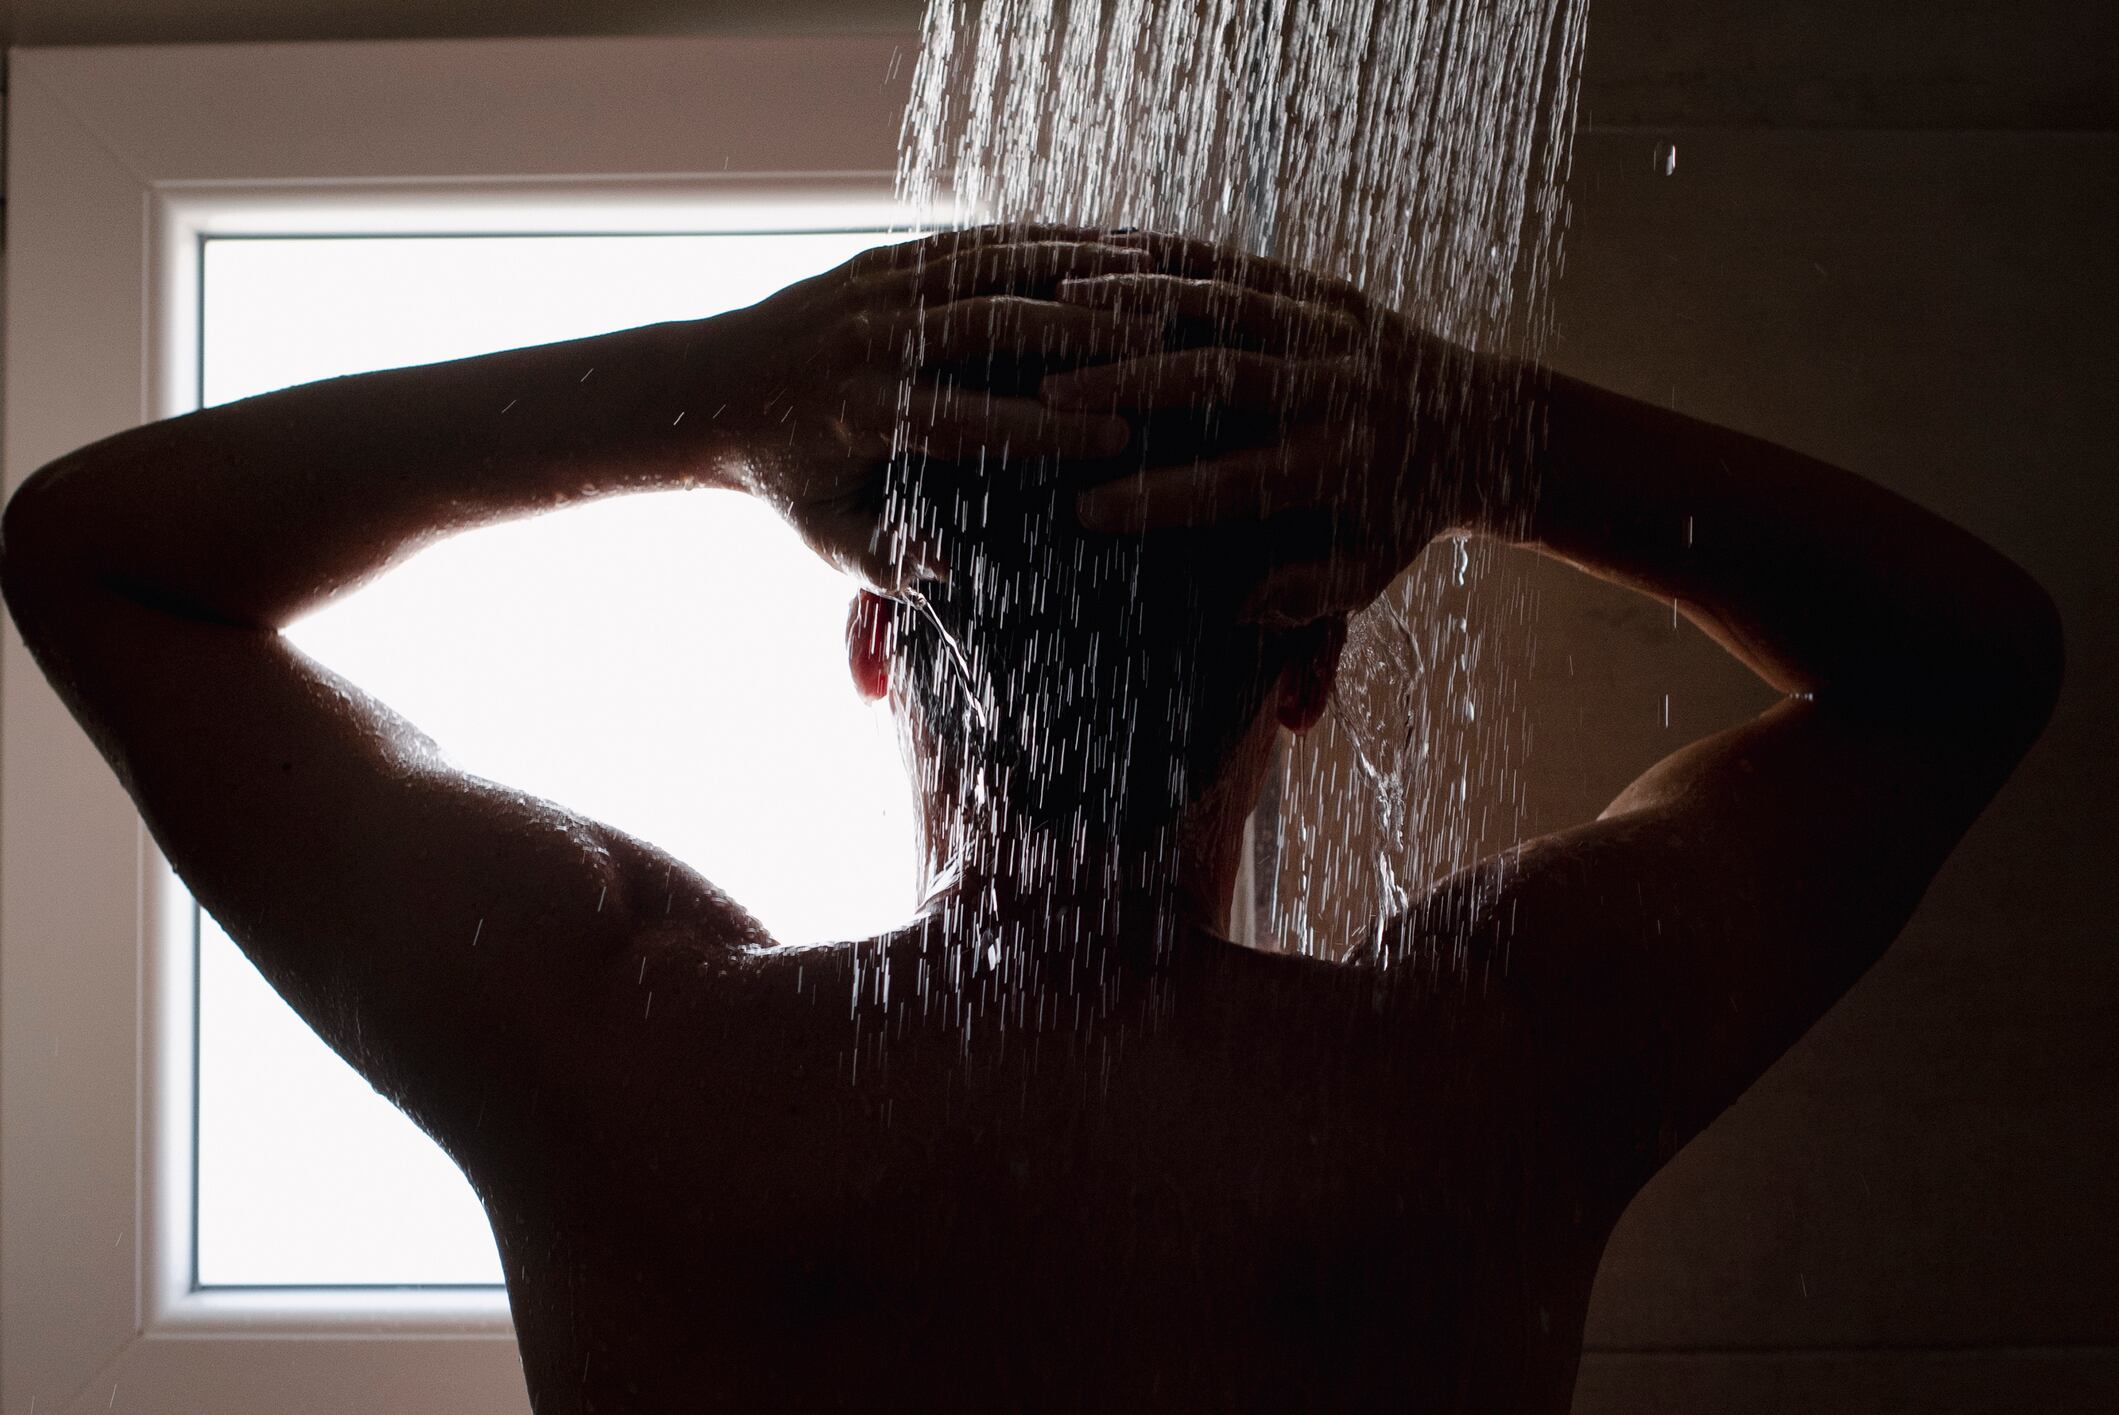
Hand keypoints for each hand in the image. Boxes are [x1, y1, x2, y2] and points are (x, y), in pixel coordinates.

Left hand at [717, 225, 1169, 590]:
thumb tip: (950, 568)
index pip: (969, 419)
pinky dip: (1047, 243)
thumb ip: (883, 559)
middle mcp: (872, 340)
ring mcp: (879, 288)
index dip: (1046, 429)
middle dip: (1080, 336)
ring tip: (1157, 283)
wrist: (710, 389)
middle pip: (991, 326)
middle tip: (1160, 347)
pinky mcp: (888, 257)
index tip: (1118, 439)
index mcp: (861, 412)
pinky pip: (977, 242)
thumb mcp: (822, 535)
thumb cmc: (783, 478)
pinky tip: (1109, 247)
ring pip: (992, 267)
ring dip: (1078, 272)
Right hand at [1038, 262, 1501, 625]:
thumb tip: (1234, 609)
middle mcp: (1339, 389)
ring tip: (1060, 306)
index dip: (1162, 497)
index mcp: (1343, 466)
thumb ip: (1306, 595)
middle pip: (1224, 378)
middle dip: (1132, 383)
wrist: (1489, 428)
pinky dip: (1175, 258)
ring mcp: (1336, 328)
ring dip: (1140, 302)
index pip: (1238, 482)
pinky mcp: (1330, 290)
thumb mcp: (1368, 572)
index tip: (1086, 511)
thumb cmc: (1405, 517)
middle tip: (1050, 396)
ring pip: (1229, 304)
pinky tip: (1108, 253)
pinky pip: (1244, 266)